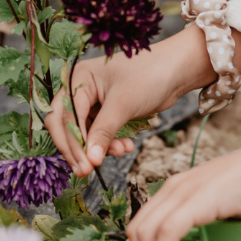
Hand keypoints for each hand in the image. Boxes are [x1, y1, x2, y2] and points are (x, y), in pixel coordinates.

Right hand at [43, 27, 210, 177]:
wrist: (175, 70)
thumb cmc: (149, 76)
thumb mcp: (123, 104)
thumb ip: (103, 132)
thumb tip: (90, 159)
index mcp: (77, 79)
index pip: (65, 116)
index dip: (73, 142)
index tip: (84, 165)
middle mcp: (79, 89)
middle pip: (65, 125)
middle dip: (78, 148)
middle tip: (86, 170)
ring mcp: (91, 101)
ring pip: (83, 132)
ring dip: (98, 146)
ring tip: (121, 151)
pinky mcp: (104, 112)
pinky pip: (98, 133)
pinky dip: (109, 143)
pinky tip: (126, 146)